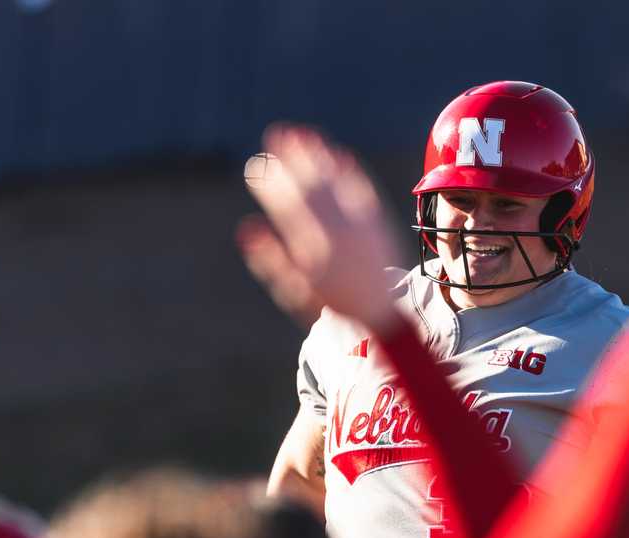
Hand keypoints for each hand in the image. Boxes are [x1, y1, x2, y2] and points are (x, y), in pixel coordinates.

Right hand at [238, 125, 400, 330]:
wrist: (382, 312)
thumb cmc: (332, 302)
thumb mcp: (295, 290)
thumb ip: (271, 258)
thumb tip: (246, 228)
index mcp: (313, 251)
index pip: (288, 207)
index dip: (270, 184)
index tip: (255, 166)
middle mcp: (337, 233)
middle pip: (311, 187)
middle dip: (291, 159)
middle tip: (274, 135)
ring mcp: (361, 224)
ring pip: (336, 181)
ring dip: (318, 154)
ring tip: (301, 133)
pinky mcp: (379, 220)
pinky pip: (362, 187)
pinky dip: (348, 168)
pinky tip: (336, 152)